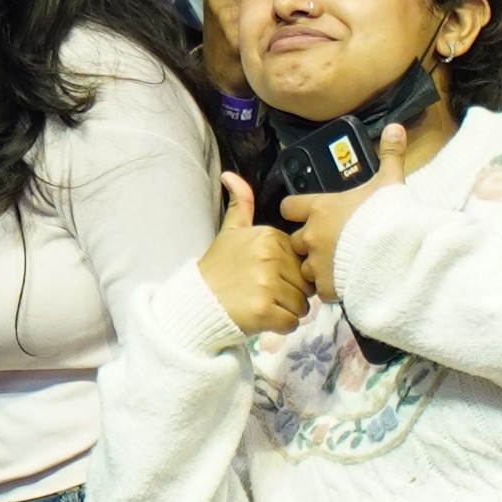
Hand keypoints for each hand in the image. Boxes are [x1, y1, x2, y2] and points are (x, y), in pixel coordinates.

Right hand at [200, 173, 312, 336]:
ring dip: (286, 310)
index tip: (264, 274)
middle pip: (304, 284)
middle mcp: (269, 257)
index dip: (287, 272)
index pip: (300, 260)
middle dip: (290, 293)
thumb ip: (240, 204)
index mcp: (268, 236)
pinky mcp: (264, 310)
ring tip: (262, 304)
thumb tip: (230, 175)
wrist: (197, 301)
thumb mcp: (229, 231)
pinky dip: (280, 326)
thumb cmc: (218, 268)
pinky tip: (261, 317)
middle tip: (263, 292)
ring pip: (301, 305)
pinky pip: (292, 323)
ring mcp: (267, 284)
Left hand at [279, 124, 412, 303]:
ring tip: (338, 267)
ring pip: (305, 268)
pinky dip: (331, 288)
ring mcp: (318, 262)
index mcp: (321, 208)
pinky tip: (346, 284)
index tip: (307, 215)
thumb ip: (390, 154)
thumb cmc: (389, 214)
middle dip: (309, 243)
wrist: (397, 251)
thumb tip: (396, 127)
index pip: (289, 207)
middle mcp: (312, 234)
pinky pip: (322, 289)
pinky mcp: (328, 285)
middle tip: (330, 245)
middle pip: (296, 240)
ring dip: (318, 267)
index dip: (296, 211)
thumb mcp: (390, 181)